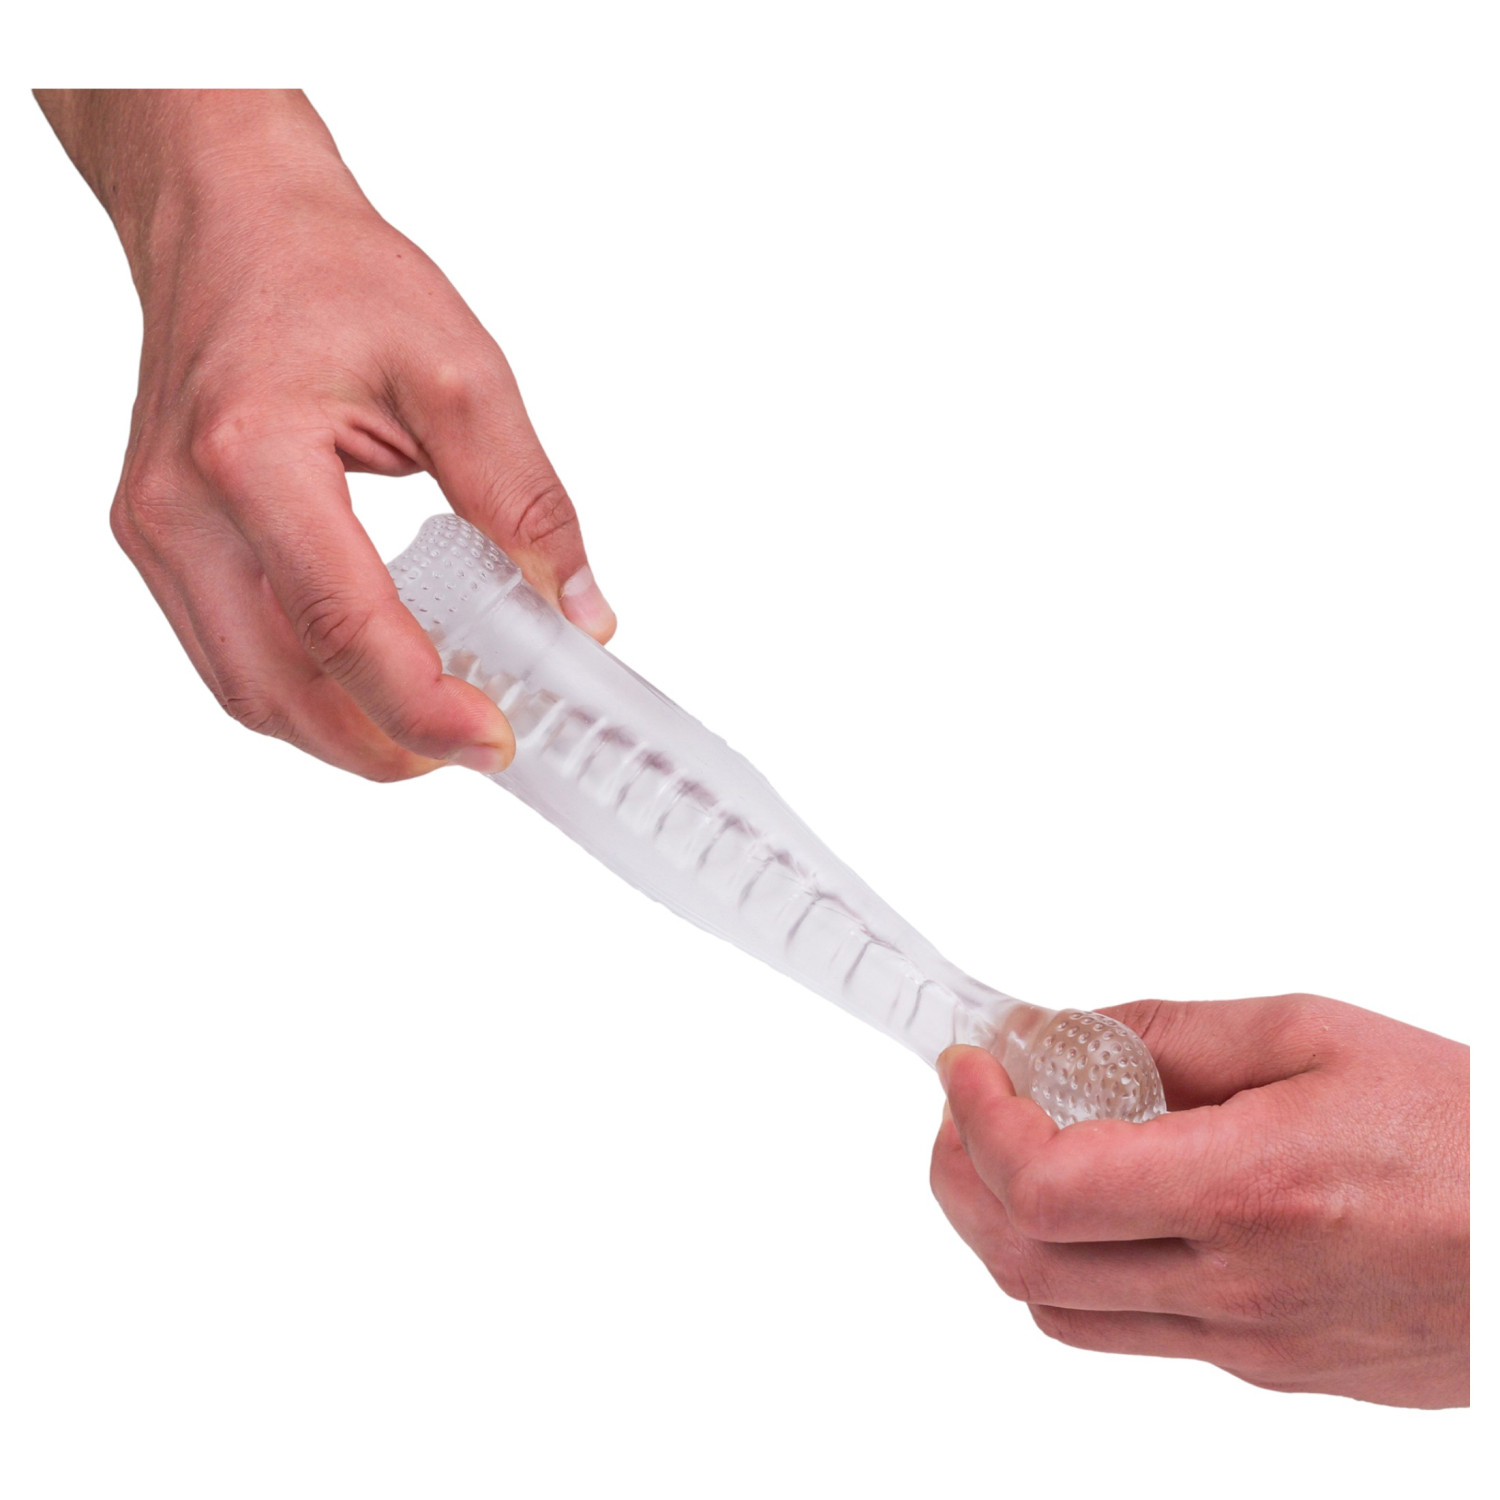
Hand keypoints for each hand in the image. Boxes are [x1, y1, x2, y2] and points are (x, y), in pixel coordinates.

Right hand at [37, 90, 614, 779]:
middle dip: (385, 744)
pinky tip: (372, 685)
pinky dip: (306, 692)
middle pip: (279, 686)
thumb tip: (580, 608)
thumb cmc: (328, 271)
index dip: (421, 703)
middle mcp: (182, 506)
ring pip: (246, 691)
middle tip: (476, 746)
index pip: (339, 622)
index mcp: (251, 452)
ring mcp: (157, 531)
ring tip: (433, 727)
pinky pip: (228, 655)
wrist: (230, 220)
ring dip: (343, 733)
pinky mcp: (161, 542)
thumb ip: (524, 500)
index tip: (496, 739)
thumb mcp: (461, 371)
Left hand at [931, 994, 1468, 1406]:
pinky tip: (1103, 1207)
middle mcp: (1241, 1289)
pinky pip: (1133, 1333)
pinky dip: (1080, 1269)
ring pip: (1063, 1309)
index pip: (1044, 1184)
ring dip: (1008, 1228)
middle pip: (1024, 1259)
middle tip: (963, 1109)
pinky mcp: (1273, 1371)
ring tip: (1014, 1152)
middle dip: (961, 1176)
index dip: (979, 1120)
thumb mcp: (1314, 1035)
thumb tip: (1066, 1033)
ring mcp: (1254, 1346)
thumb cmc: (1466, 1133)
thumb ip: (1172, 1033)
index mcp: (1248, 1192)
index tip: (967, 1066)